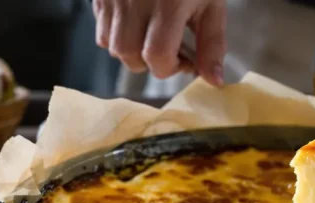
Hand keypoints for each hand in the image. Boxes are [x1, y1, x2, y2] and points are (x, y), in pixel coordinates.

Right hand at [92, 0, 225, 85]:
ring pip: (112, 46)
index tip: (184, 61)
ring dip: (133, 52)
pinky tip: (136, 25)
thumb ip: (212, 44)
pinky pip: (100, 30)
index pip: (156, 55)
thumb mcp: (211, 5)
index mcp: (168, 4)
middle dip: (151, 63)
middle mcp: (135, 0)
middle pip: (129, 55)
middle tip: (169, 50)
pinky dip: (117, 37)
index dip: (170, 67)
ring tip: (151, 37)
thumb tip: (214, 81)